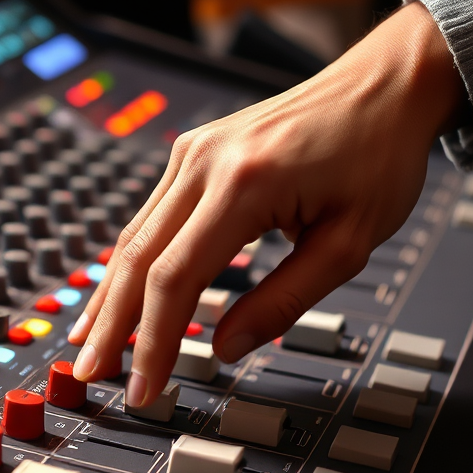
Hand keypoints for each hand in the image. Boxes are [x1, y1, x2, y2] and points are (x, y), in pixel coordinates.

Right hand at [68, 2, 466, 409]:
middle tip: (89, 374)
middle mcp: (204, 162)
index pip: (176, 277)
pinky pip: (148, 217)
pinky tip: (115, 293)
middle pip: (137, 258)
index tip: (144, 387)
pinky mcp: (191, 152)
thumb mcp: (349, 243)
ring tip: (90, 343)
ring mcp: (191, 153)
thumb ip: (282, 301)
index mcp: (245, 183)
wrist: (383, 85)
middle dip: (112, 325)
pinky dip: (129, 262)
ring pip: (133, 237)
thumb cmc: (376, 156)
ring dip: (110, 296)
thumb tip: (226, 348)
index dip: (153, 341)